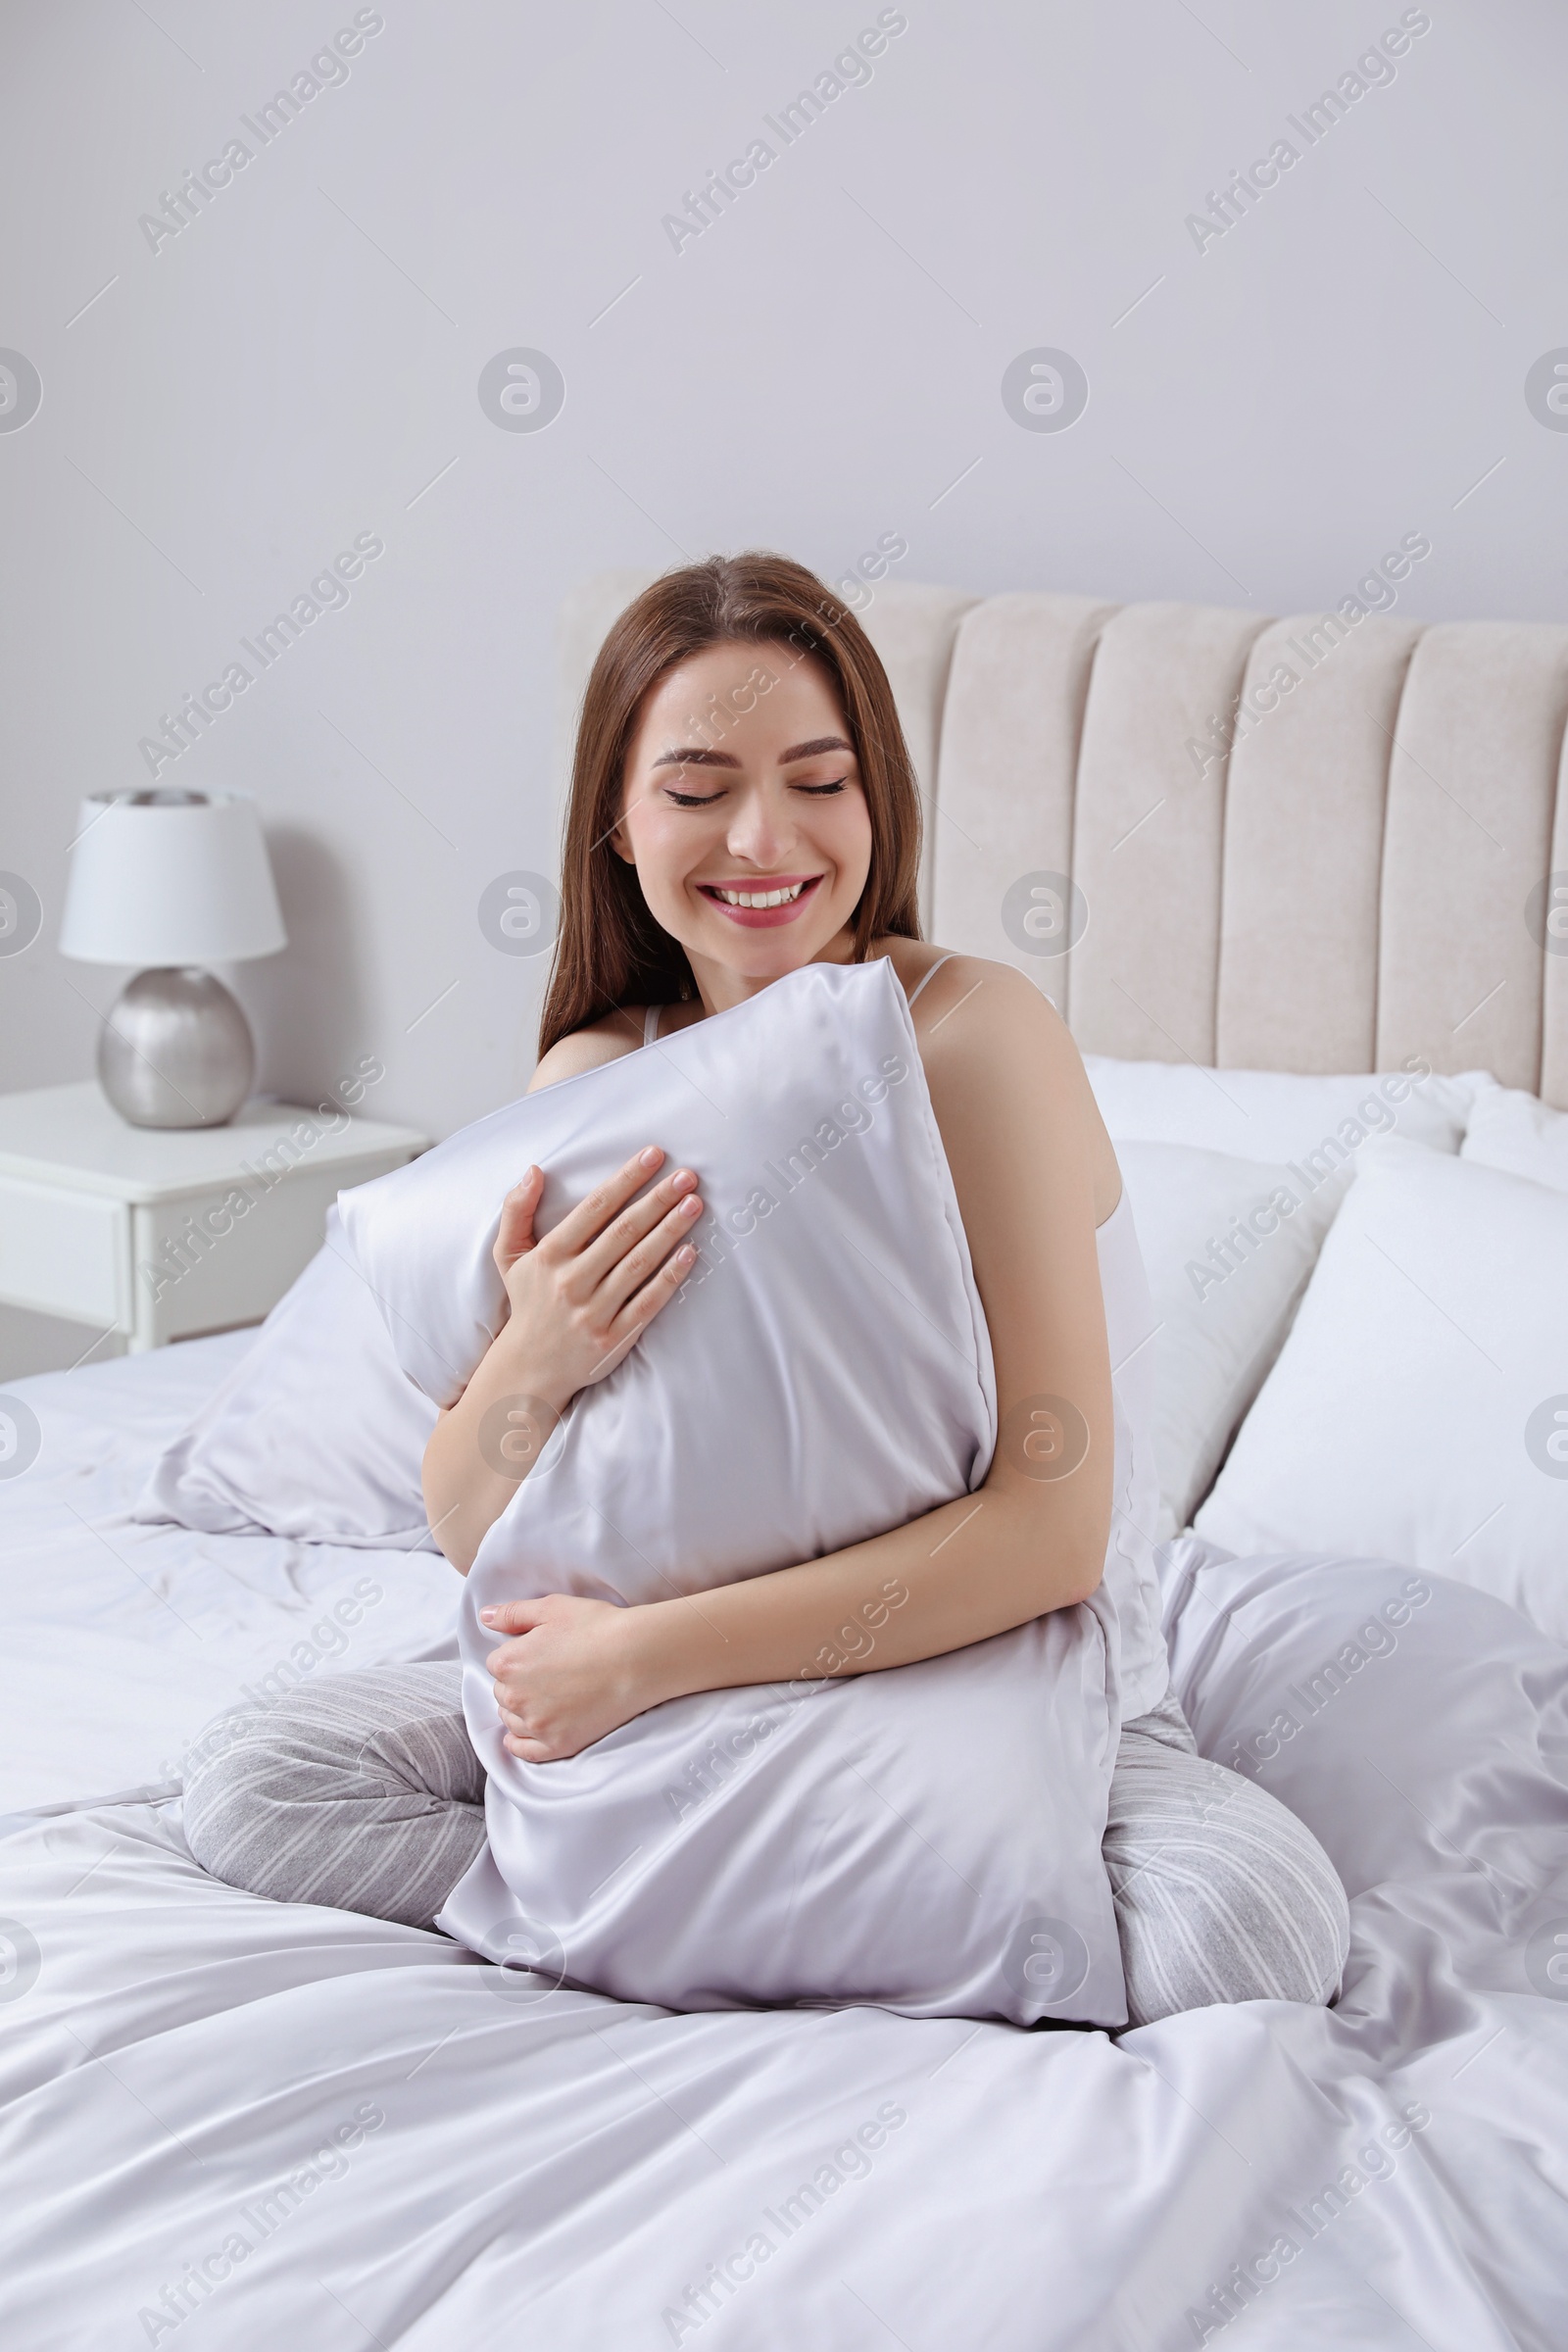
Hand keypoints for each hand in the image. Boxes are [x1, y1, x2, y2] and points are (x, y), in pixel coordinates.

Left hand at [480, 1593, 654, 1759]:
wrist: (637, 1657)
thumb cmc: (597, 1627)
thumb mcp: (552, 1607)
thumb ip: (512, 1613)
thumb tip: (484, 1617)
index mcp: (508, 1663)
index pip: (496, 1664)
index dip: (517, 1656)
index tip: (539, 1653)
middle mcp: (515, 1697)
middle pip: (502, 1693)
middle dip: (517, 1683)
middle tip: (547, 1673)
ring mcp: (536, 1725)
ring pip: (512, 1720)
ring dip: (520, 1710)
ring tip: (545, 1697)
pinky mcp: (558, 1744)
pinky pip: (526, 1751)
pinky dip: (520, 1744)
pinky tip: (523, 1736)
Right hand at [492, 1147, 702, 1412]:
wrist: (528, 1368)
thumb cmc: (527, 1303)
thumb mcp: (509, 1256)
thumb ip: (516, 1210)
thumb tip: (534, 1170)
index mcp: (549, 1256)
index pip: (594, 1209)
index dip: (626, 1179)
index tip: (654, 1155)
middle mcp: (571, 1281)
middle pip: (623, 1232)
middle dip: (657, 1200)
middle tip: (687, 1177)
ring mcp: (593, 1311)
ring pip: (639, 1263)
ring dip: (670, 1231)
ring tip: (694, 1205)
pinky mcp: (613, 1337)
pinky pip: (647, 1302)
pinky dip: (670, 1277)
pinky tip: (690, 1253)